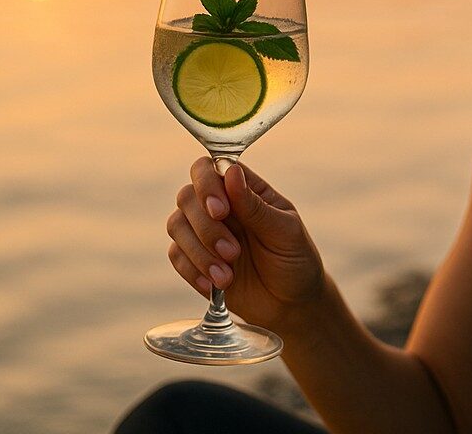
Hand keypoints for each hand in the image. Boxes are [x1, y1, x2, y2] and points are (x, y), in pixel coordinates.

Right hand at [166, 156, 326, 330]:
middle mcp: (220, 206)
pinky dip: (192, 271)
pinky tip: (214, 285)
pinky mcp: (196, 260)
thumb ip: (255, 206)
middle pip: (187, 196)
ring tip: (227, 276)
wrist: (292, 304)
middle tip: (233, 252)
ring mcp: (205, 233)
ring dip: (199, 252)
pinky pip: (176, 255)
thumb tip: (231, 171)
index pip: (210, 168)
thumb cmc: (295, 260)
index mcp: (244, 190)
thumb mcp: (284, 232)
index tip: (221, 211)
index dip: (206, 184)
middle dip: (206, 227)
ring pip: (176, 225)